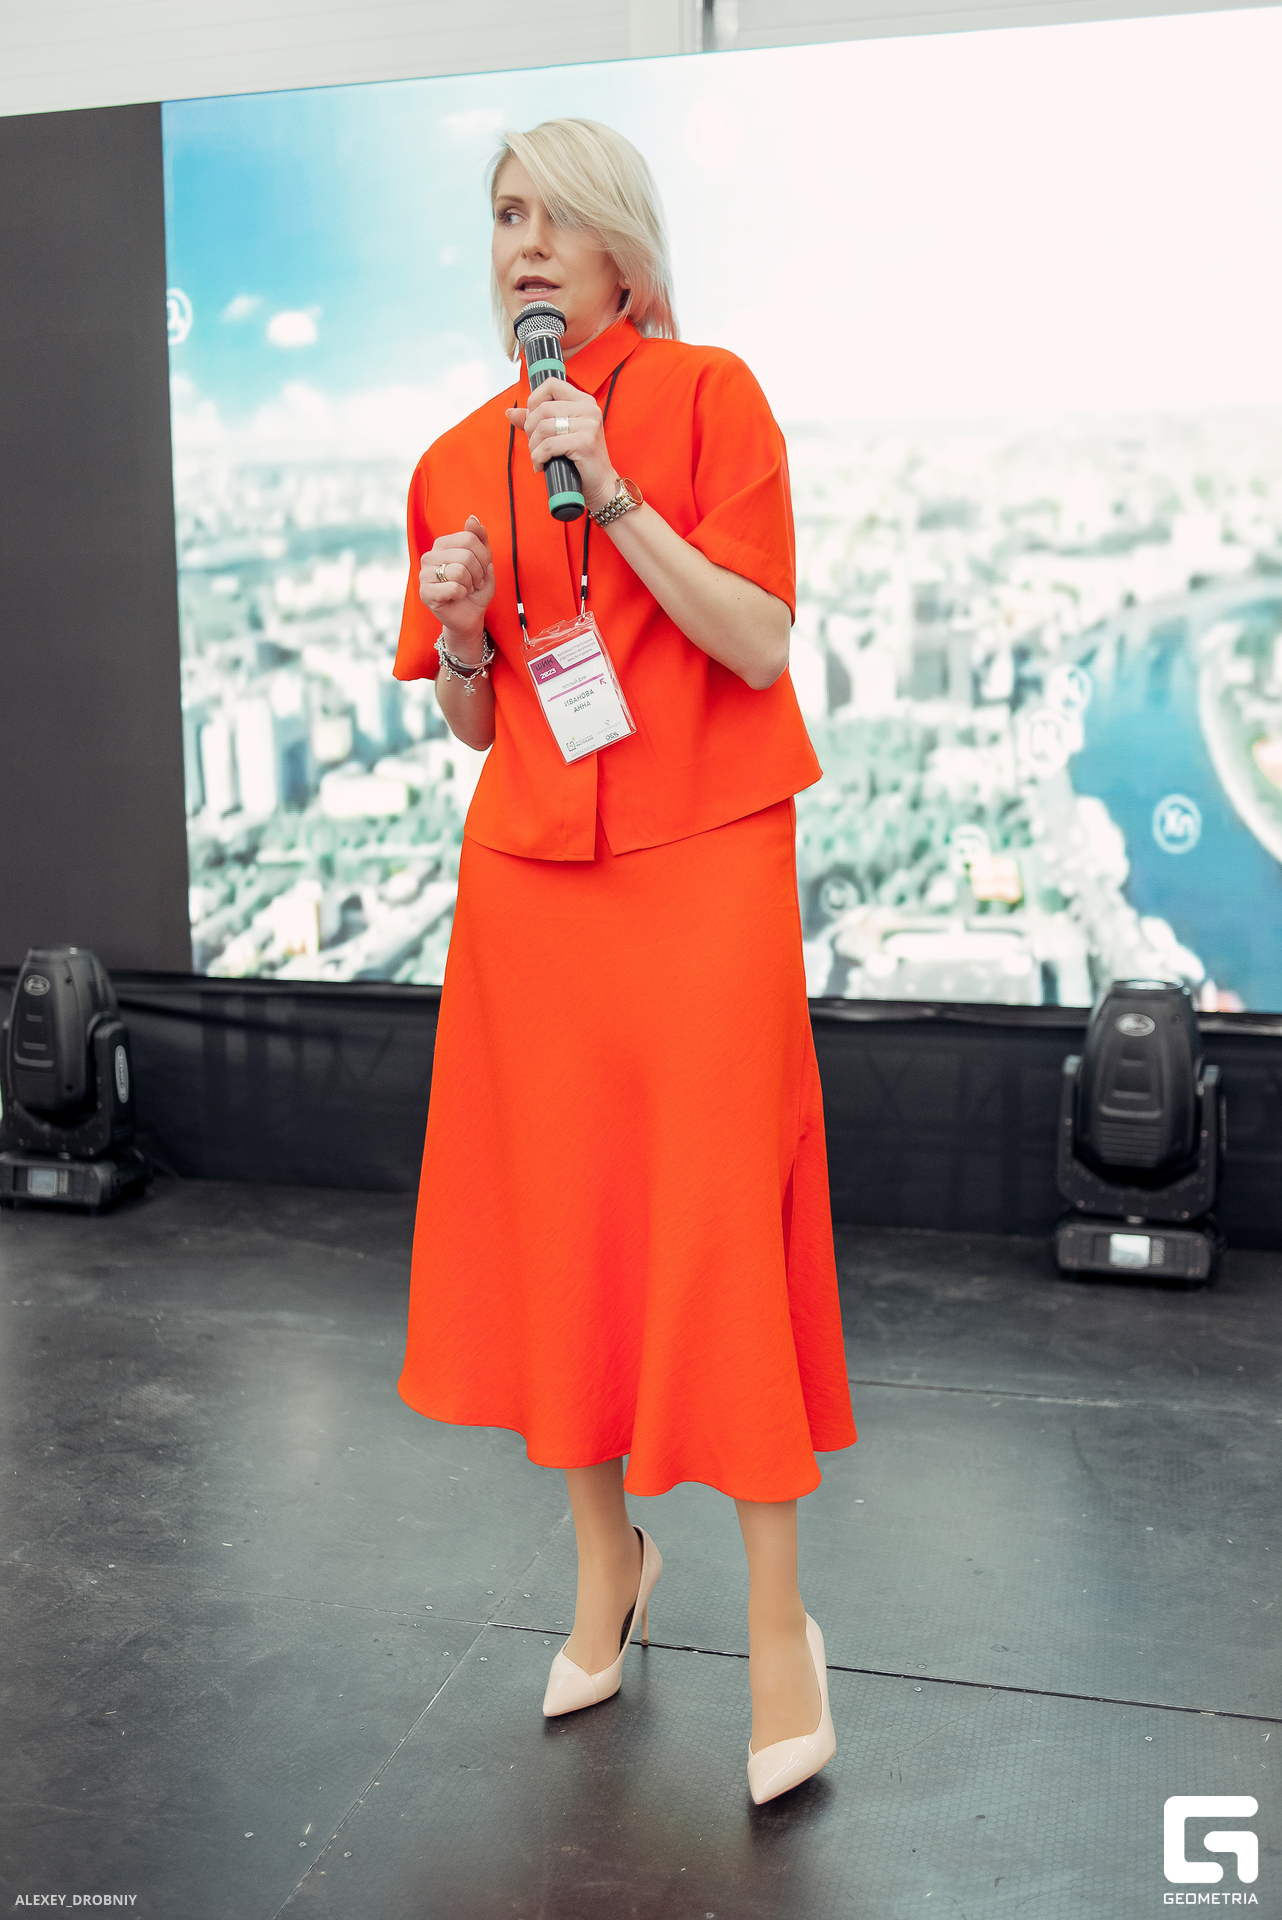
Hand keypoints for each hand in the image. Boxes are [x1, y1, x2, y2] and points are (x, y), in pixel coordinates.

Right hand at [419, 515, 493, 653]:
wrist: (469, 616)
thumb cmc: (475, 589)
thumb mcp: (484, 561)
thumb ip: (480, 538)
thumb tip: (471, 518)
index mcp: (442, 544)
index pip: (470, 537)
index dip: (484, 556)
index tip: (482, 569)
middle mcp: (430, 555)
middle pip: (466, 554)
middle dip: (479, 572)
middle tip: (475, 583)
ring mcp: (424, 574)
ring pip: (460, 570)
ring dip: (470, 584)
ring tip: (466, 589)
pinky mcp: (425, 592)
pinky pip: (453, 587)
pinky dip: (462, 594)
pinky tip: (457, 597)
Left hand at [505, 377, 617, 515]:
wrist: (600, 485)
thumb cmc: (580, 460)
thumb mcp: (558, 434)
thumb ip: (536, 421)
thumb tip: (510, 412)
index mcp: (584, 401)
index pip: (551, 384)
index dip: (534, 399)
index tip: (532, 419)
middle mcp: (589, 409)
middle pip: (543, 408)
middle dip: (530, 429)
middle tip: (534, 445)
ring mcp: (588, 425)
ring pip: (543, 427)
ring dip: (533, 447)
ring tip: (538, 458)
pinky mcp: (585, 442)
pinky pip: (548, 446)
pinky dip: (538, 458)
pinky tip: (541, 466)